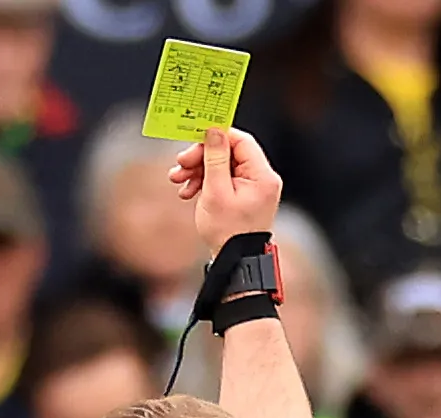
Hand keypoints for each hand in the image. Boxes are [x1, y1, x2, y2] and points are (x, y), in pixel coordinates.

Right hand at [170, 127, 284, 246]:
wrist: (234, 263)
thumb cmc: (227, 233)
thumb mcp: (216, 192)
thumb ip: (215, 158)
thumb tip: (214, 131)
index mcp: (262, 175)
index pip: (240, 141)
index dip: (216, 137)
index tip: (193, 139)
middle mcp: (262, 179)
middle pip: (229, 153)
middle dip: (201, 158)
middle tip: (180, 165)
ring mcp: (253, 188)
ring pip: (223, 167)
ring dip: (198, 171)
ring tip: (178, 181)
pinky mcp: (244, 196)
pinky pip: (223, 180)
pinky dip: (205, 183)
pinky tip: (188, 192)